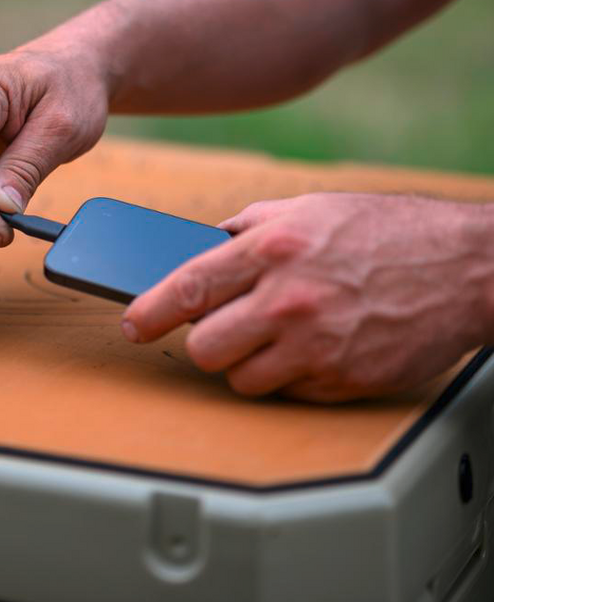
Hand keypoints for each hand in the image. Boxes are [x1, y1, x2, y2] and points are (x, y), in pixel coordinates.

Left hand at [123, 193, 492, 401]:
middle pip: (205, 347)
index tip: (132, 324)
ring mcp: (317, 346)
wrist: (469, 268)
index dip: (148, 310)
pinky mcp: (342, 380)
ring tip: (278, 338)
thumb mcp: (314, 208)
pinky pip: (290, 393)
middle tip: (223, 330)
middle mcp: (289, 299)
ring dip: (250, 365)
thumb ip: (253, 225)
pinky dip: (294, 377)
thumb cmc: (395, 232)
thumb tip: (207, 245)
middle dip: (206, 342)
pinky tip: (319, 348)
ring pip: (242, 379)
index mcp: (274, 247)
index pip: (187, 287)